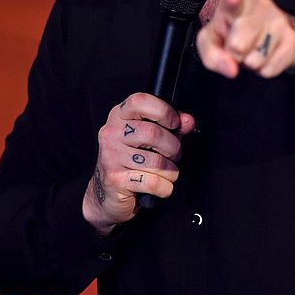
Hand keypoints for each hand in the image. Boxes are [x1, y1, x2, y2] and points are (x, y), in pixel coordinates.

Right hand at [82, 92, 194, 234]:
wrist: (107, 192)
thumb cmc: (131, 160)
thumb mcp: (150, 138)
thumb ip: (171, 126)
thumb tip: (187, 121)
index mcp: (119, 116)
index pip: (140, 101)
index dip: (163, 111)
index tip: (175, 124)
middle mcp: (111, 133)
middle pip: (152, 133)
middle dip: (173, 147)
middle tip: (175, 155)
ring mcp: (111, 156)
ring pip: (155, 161)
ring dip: (171, 170)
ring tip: (168, 171)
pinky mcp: (115, 179)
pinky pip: (152, 182)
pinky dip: (165, 187)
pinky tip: (161, 186)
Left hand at [196, 0, 294, 78]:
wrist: (271, 30)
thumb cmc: (233, 32)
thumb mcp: (212, 40)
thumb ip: (212, 55)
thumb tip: (231, 69)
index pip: (233, 0)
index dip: (232, 2)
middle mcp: (261, 5)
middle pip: (238, 46)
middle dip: (234, 55)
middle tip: (236, 46)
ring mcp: (280, 20)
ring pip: (254, 61)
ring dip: (249, 63)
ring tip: (252, 49)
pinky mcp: (294, 38)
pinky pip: (269, 70)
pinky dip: (264, 69)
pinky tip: (266, 54)